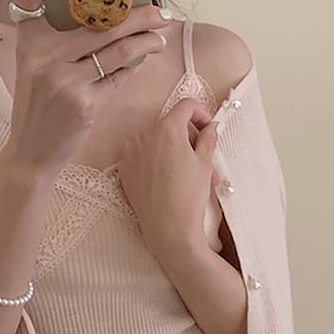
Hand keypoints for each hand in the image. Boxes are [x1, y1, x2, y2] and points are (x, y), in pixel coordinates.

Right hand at [4, 0, 169, 178]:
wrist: (31, 152)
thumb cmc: (39, 106)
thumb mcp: (38, 67)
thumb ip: (61, 40)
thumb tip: (106, 14)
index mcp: (29, 41)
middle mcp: (43, 56)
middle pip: (98, 21)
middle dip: (136, 14)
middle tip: (159, 10)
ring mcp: (64, 80)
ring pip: (117, 48)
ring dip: (146, 39)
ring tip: (162, 33)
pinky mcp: (84, 103)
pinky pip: (120, 76)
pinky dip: (134, 66)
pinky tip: (144, 60)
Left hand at [117, 98, 220, 255]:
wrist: (168, 228)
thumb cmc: (189, 196)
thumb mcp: (205, 163)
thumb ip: (208, 137)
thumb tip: (209, 127)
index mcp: (166, 128)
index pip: (185, 106)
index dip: (201, 113)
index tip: (207, 127)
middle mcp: (144, 134)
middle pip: (169, 122)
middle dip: (187, 134)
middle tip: (201, 154)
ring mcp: (130, 151)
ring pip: (154, 138)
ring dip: (171, 147)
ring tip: (186, 171)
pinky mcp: (123, 167)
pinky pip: (141, 153)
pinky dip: (154, 158)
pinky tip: (166, 177)